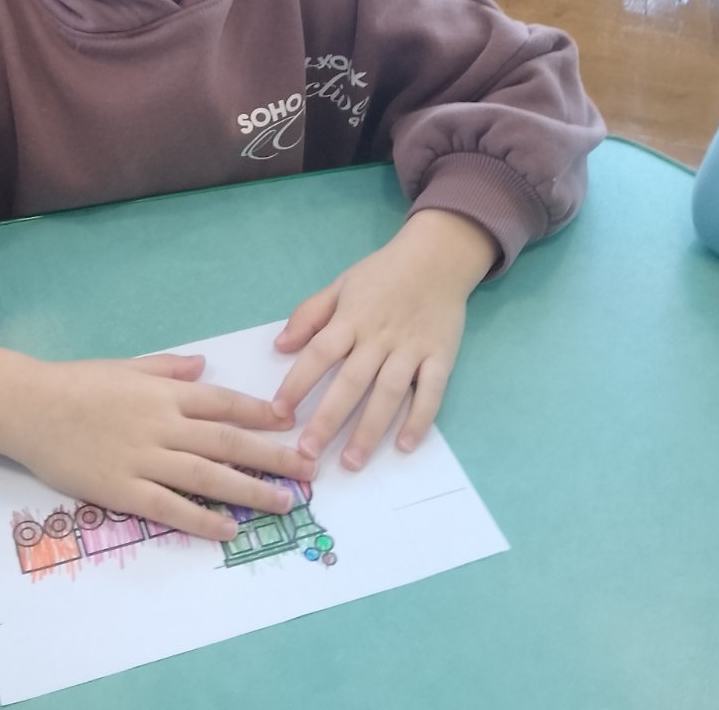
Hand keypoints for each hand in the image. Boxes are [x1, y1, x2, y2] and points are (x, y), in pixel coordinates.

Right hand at [0, 346, 316, 541]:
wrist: (29, 407)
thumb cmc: (77, 383)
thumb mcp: (126, 366)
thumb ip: (168, 369)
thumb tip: (204, 366)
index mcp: (164, 393)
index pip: (224, 403)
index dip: (261, 413)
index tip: (290, 424)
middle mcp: (162, 425)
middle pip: (228, 441)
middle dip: (272, 456)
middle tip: (307, 469)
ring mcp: (144, 459)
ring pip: (208, 476)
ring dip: (250, 491)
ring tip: (284, 503)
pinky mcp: (123, 489)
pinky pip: (170, 507)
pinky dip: (202, 519)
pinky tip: (228, 530)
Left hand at [273, 210, 496, 470]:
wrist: (437, 257)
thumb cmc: (383, 273)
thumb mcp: (340, 285)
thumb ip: (309, 315)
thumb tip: (279, 345)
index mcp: (351, 318)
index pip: (319, 354)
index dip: (297, 383)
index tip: (279, 412)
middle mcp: (379, 337)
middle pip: (351, 382)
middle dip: (329, 419)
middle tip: (309, 452)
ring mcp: (411, 349)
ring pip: (388, 393)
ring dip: (370, 429)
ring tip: (352, 461)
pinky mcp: (440, 356)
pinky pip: (431, 392)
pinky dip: (419, 419)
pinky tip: (405, 445)